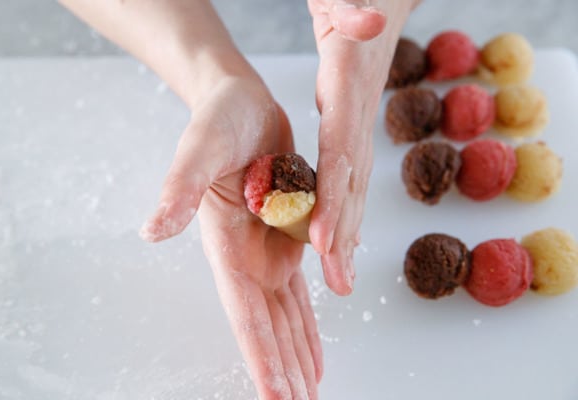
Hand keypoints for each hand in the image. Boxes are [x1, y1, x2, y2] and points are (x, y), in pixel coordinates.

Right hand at [140, 76, 322, 398]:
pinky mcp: (289, 237)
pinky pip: (301, 290)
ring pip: (288, 316)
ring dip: (297, 354)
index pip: (245, 315)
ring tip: (308, 390)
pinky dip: (308, 321)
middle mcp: (248, 257)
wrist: (241, 104)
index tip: (276, 397)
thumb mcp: (200, 149)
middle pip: (269, 327)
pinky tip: (314, 346)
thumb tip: (151, 231)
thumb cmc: (219, 121)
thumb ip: (180, 189)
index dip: (261, 357)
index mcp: (227, 246)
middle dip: (283, 370)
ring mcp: (269, 250)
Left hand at [307, 0, 416, 294]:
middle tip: (339, 284)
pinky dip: (349, 210)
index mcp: (348, 89)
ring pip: (356, 186)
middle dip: (345, 235)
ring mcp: (359, 124)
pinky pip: (352, 176)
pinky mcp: (353, 127)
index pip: (341, 153)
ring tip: (342, 278)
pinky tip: (343, 239)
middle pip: (353, 182)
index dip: (336, 198)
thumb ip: (352, 10)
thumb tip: (368, 17)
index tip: (325, 242)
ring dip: (349, 233)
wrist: (377, 0)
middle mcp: (357, 114)